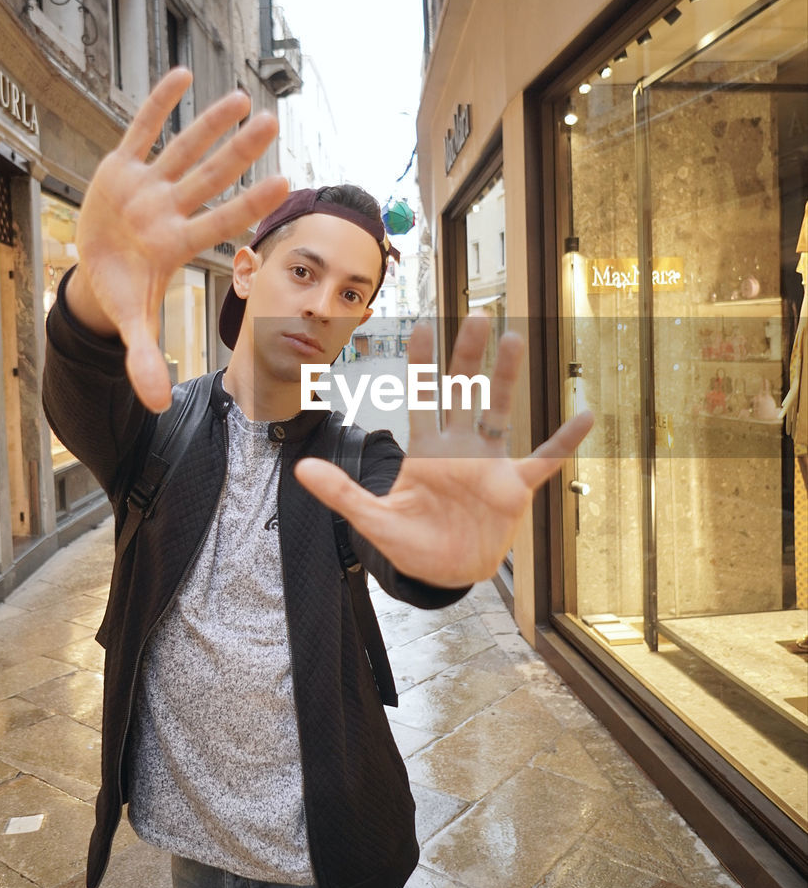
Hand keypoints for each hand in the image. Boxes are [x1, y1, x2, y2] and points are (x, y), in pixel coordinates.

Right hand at [69, 68, 286, 411]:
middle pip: (211, 176)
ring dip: (210, 123)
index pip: (221, 221)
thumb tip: (158, 406)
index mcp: (177, 242)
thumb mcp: (132, 324)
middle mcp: (170, 208)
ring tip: (243, 97)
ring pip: (184, 147)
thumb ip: (146, 360)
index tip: (288, 184)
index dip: (251, 204)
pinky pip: (141, 129)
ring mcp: (149, 185)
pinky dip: (157, 104)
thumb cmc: (124, 290)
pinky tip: (182, 75)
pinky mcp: (122, 165)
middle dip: (240, 152)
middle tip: (275, 125)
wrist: (96, 268)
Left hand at [293, 314, 593, 586]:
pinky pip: (544, 459)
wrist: (447, 573)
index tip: (422, 325)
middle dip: (468, 354)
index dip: (423, 362)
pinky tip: (585, 416)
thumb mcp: (373, 520)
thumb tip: (301, 470)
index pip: (423, 395)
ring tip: (515, 339)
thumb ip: (341, 493)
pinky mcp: (514, 486)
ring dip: (507, 377)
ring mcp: (490, 462)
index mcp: (425, 449)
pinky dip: (564, 441)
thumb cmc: (412, 542)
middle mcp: (459, 446)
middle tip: (476, 314)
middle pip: (464, 390)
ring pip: (500, 409)